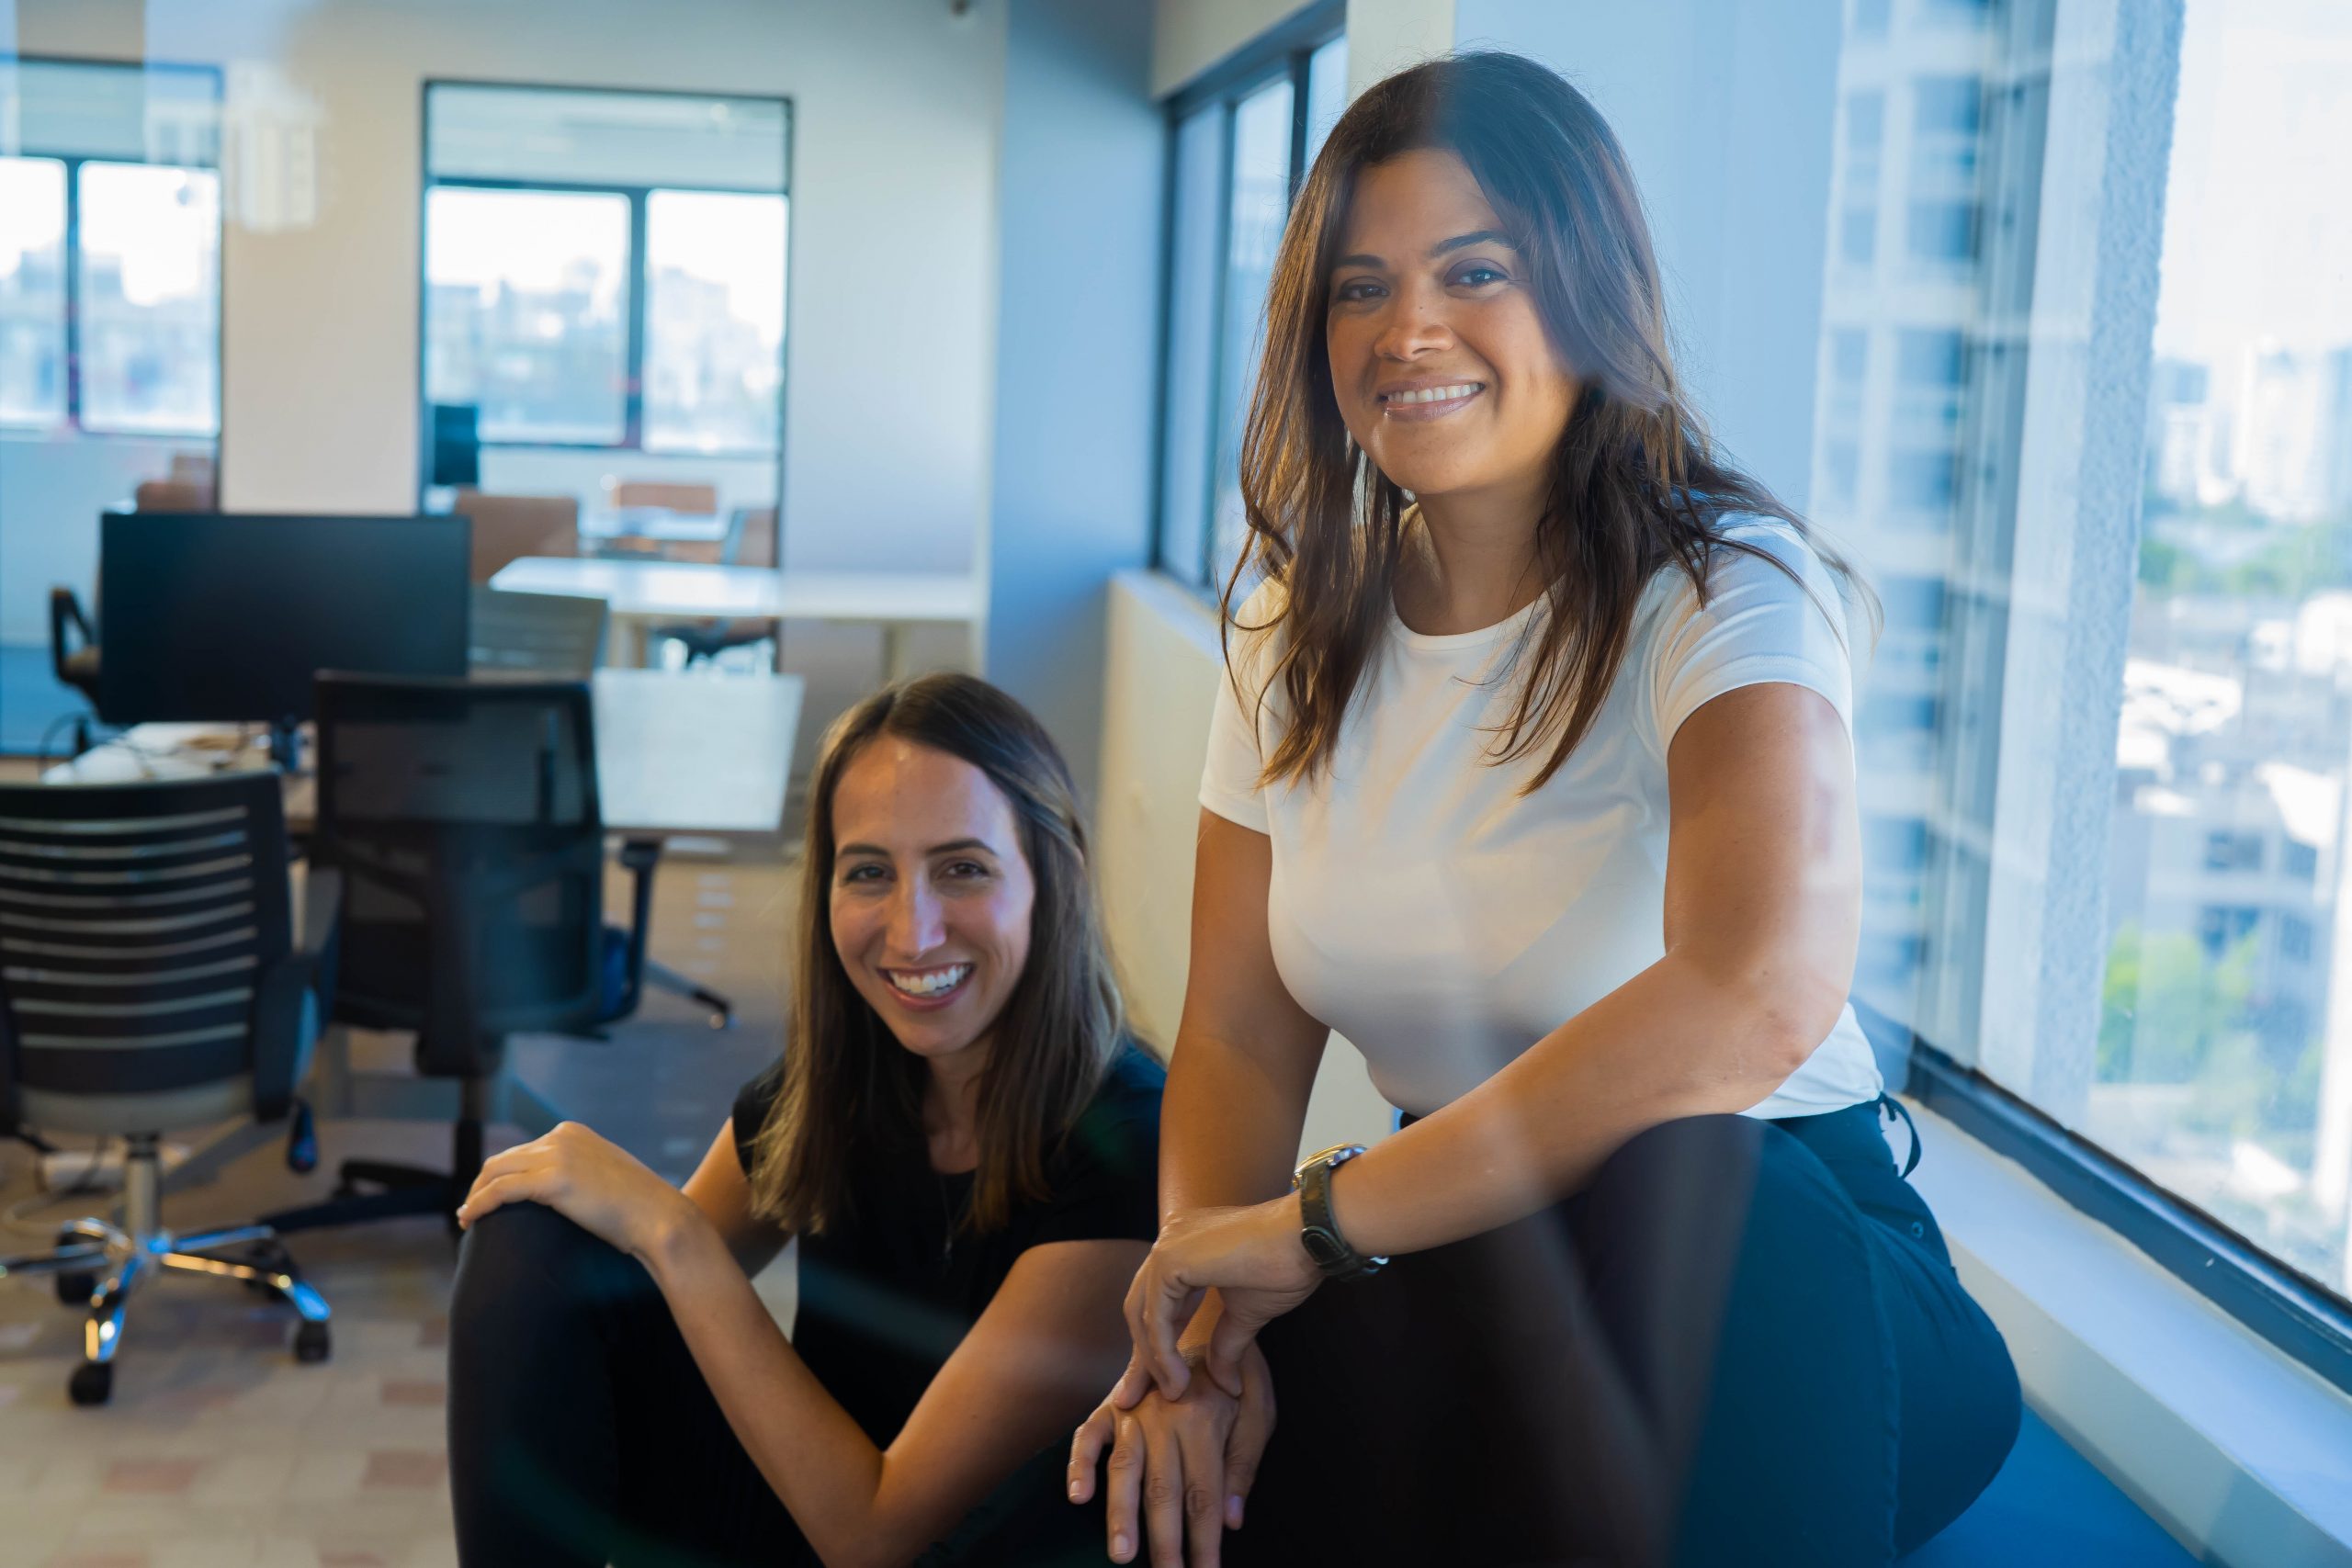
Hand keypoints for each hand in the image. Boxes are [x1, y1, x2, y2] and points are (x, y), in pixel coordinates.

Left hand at [456, 1121, 699, 1262]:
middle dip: (482, 1184)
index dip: (500, 1175)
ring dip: (475, 1195)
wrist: (659, 1217)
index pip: (522, 1150)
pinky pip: (500, 1191)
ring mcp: (557, 1156)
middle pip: (503, 1159)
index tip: (491, 1197)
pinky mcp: (553, 1180)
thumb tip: (560, 1193)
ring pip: (495, 1172)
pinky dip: (479, 1205)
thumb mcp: (604, 1177)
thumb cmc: (638, 1208)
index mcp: (572, 1133)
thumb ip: (579, 1173)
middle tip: (472, 1211)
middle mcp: (562, 1137)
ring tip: (467, 1219)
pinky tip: (469, 1220)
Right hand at [1069, 1339, 1274, 1566]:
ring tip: (1121, 1553)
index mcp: (1204, 1420)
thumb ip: (1244, 1465)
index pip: (1204, 1496)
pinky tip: (1078, 1496)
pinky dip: (1079, 1465)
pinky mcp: (1112, 1404)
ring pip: (1124, 1471)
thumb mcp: (1260, 1411)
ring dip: (1120, 1515)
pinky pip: (1089, 1436)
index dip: (1204, 1542)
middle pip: (1163, 1492)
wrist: (1208, 1317)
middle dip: (1165, 1543)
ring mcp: (1133, 1410)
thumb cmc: (1238, 1372)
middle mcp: (1165, 1417)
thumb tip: (1231, 1521)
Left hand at [1118, 1197, 1319, 1404]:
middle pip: (1141, 1308)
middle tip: (1131, 1399)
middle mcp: (1169, 1240)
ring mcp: (1167, 1246)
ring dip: (1153, 1360)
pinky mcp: (1171, 1259)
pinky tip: (1178, 1380)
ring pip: (1143, 1314)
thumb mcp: (1245, 1313)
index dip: (1156, 1347)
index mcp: (1184, 1245)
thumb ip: (1224, 1344)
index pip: (1157, 1302)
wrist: (1308, 1237)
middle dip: (1140, 1357)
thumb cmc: (1284, 1265)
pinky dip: (1163, 1352)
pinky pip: (1157, 1316)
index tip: (1162, 1384)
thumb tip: (1223, 1385)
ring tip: (1171, 1394)